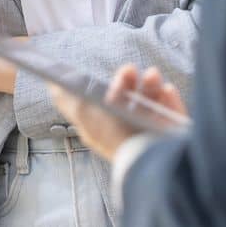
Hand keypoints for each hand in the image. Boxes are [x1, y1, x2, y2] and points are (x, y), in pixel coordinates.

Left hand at [48, 64, 184, 161]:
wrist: (147, 156)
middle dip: (129, 83)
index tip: (114, 72)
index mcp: (108, 132)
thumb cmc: (114, 136)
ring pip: (152, 103)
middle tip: (129, 70)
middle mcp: (129, 134)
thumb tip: (51, 85)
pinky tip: (167, 89)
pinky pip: (173, 112)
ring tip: (153, 75)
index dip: (110, 88)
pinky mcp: (174, 135)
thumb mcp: (84, 114)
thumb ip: (67, 100)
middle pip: (130, 102)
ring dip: (151, 85)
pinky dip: (170, 99)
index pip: (106, 107)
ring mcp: (153, 134)